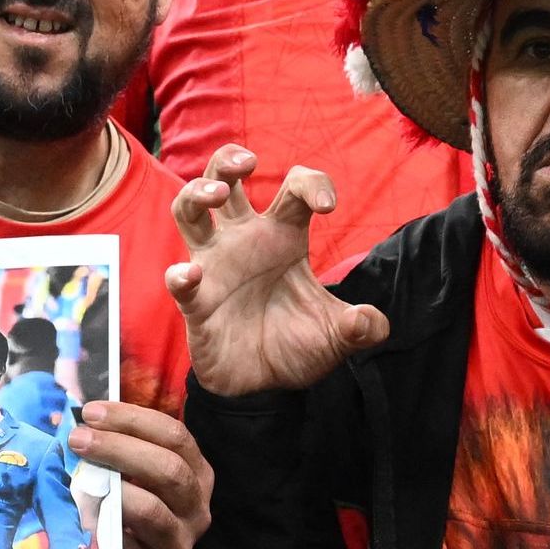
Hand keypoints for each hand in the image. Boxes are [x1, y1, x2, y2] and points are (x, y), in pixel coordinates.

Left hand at [69, 398, 213, 548]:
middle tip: (79, 438)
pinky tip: (81, 513)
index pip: (175, 436)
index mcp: (197, 475)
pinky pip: (127, 546)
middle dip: (119, 447)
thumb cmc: (132, 511)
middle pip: (169, 469)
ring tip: (78, 474)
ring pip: (151, 509)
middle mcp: (196, 508)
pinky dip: (103, 526)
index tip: (92, 412)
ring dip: (111, 487)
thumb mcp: (140, 476)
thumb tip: (87, 415)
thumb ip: (125, 447)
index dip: (133, 419)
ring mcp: (178, 542)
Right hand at [166, 148, 391, 395]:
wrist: (264, 388)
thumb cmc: (296, 346)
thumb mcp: (337, 335)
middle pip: (223, 179)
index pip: (293, 189)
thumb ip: (360, 328)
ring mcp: (215, 267)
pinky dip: (180, 275)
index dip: (312, 184)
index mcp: (283, 237)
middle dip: (228, 160)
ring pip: (189, 210)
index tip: (328, 207)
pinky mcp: (195, 301)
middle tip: (248, 163)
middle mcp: (244, 241)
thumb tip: (371, 322)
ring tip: (218, 193)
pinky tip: (192, 275)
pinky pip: (178, 279)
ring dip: (197, 193)